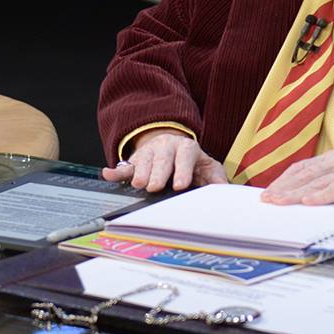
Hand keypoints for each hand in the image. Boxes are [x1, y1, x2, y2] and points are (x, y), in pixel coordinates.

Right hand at [101, 128, 226, 192]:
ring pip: (142, 161)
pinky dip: (115, 171)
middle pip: (161, 159)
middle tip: (154, 187)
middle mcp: (165, 148)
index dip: (182, 170)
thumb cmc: (190, 161)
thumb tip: (226, 191)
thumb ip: (215, 177)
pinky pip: (123, 166)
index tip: (180, 184)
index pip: (184, 156)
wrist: (169, 143)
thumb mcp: (206, 165)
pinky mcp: (134, 161)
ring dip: (139, 172)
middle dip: (158, 174)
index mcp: (186, 148)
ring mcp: (148, 153)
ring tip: (138, 184)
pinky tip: (107, 174)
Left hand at [261, 149, 333, 205]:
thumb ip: (320, 184)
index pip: (302, 168)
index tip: (268, 192)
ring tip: (281, 202)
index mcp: (333, 158)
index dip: (283, 180)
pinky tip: (307, 202)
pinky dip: (321, 196)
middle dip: (285, 188)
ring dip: (296, 195)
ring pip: (318, 183)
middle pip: (306, 175)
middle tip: (269, 199)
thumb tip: (288, 198)